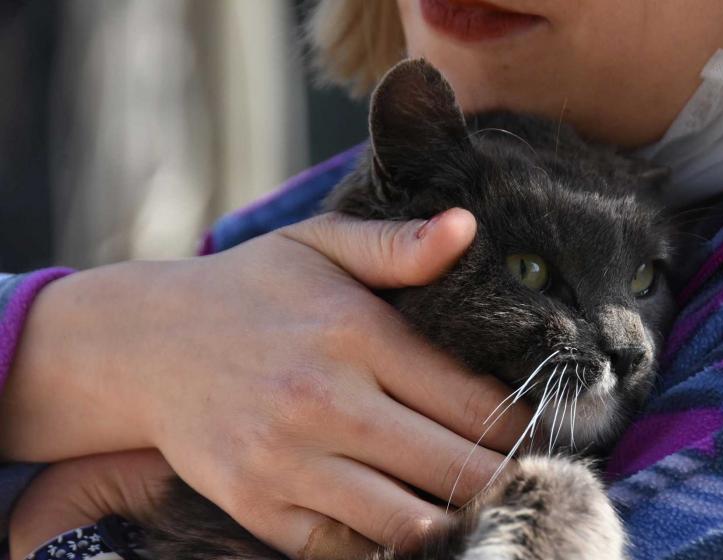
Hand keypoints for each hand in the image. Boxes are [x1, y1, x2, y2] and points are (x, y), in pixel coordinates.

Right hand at [0, 209, 531, 557]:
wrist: (145, 346)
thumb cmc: (249, 291)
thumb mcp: (319, 245)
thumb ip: (397, 244)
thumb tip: (469, 227)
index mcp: (355, 335)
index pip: (472, 400)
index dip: (522, 426)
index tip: (539, 434)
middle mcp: (325, 403)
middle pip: (454, 469)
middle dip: (504, 480)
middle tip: (526, 478)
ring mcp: (288, 464)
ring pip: (410, 524)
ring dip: (457, 520)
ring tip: (479, 505)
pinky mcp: (259, 508)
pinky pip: (346, 550)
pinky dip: (389, 546)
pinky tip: (412, 525)